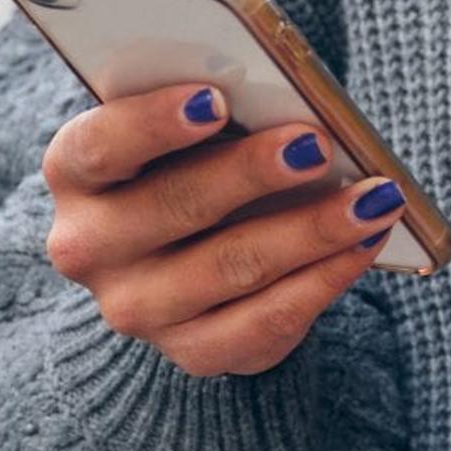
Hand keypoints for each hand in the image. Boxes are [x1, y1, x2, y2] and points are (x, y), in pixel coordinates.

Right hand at [43, 84, 411, 377]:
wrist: (193, 249)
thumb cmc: (197, 160)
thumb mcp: (190, 128)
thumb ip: (218, 110)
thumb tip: (288, 103)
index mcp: (76, 173)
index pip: (99, 147)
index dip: (154, 123)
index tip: (217, 99)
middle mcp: (90, 247)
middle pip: (175, 206)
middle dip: (253, 173)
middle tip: (317, 144)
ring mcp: (136, 308)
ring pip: (230, 268)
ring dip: (311, 230)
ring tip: (373, 197)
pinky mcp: (191, 352)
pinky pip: (263, 323)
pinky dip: (323, 280)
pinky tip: (365, 246)